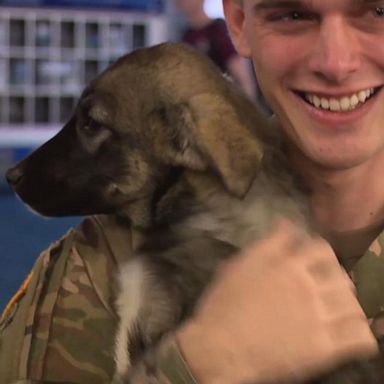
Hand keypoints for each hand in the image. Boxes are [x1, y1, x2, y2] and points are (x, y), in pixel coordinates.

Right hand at [176, 220, 377, 383]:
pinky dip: (361, 335)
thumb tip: (285, 223)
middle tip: (327, 289)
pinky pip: (359, 337)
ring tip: (339, 312)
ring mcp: (317, 315)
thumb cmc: (223, 303)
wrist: (219, 346)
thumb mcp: (239, 264)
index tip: (317, 262)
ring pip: (352, 302)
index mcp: (286, 264)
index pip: (319, 248)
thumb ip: (267, 243)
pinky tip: (351, 335)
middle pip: (339, 273)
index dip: (321, 254)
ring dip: (348, 305)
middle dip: (336, 279)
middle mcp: (306, 285)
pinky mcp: (323, 347)